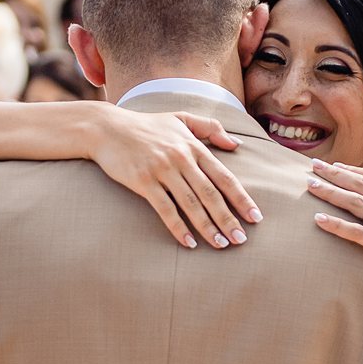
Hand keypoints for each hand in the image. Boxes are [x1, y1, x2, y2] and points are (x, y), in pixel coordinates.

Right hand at [94, 109, 253, 248]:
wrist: (107, 127)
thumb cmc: (146, 125)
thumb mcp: (180, 118)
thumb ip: (210, 128)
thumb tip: (236, 145)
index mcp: (193, 146)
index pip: (224, 177)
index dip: (241, 198)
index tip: (255, 217)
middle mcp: (181, 158)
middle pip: (211, 194)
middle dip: (228, 218)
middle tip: (241, 239)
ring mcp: (162, 170)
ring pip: (191, 204)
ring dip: (207, 226)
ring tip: (221, 244)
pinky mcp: (143, 181)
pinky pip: (165, 209)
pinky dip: (178, 227)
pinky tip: (189, 242)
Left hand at [308, 161, 362, 314]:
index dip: (354, 170)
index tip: (335, 165)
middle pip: (362, 185)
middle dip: (335, 173)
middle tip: (312, 166)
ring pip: (357, 203)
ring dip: (330, 192)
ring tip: (309, 185)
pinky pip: (358, 234)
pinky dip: (336, 225)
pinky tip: (318, 219)